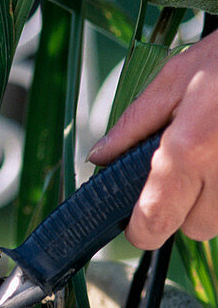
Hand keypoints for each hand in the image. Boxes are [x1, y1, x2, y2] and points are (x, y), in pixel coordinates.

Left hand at [88, 29, 217, 248]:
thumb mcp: (177, 77)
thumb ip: (135, 124)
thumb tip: (101, 156)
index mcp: (191, 149)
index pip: (156, 221)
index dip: (141, 229)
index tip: (136, 222)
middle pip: (196, 227)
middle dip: (185, 205)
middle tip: (190, 163)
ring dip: (215, 197)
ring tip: (215, 149)